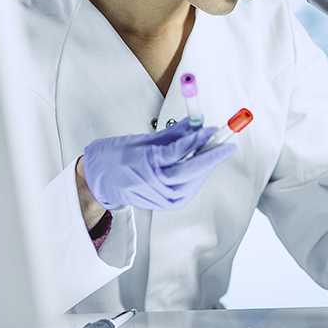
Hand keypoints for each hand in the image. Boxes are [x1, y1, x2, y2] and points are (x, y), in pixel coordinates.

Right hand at [82, 118, 235, 210]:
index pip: (178, 151)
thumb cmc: (115, 158)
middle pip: (190, 170)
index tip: (212, 129)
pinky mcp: (167, 204)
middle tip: (228, 143)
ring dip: (206, 166)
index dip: (198, 139)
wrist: (100, 182)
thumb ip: (172, 133)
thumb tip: (195, 123)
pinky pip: (188, 188)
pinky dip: (197, 176)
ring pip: (192, 181)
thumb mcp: (142, 140)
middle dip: (211, 156)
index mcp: (144, 164)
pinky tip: (202, 164)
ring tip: (216, 150)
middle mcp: (153, 184)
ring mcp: (160, 197)